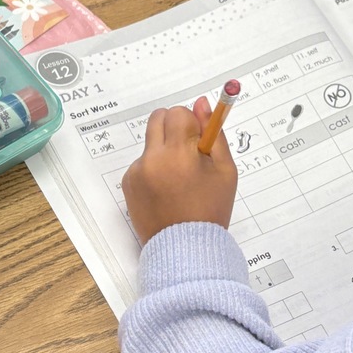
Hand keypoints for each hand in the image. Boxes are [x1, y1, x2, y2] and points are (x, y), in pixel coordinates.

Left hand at [122, 98, 237, 245]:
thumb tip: (202, 104)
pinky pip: (142, 162)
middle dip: (174, 127)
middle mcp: (152, 159)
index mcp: (179, 154)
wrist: (185, 247)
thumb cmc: (211, 208)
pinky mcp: (128, 183)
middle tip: (188, 152)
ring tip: (179, 179)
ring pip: (151, 142)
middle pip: (158, 118)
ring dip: (164, 150)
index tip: (199, 142)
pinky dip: (154, 169)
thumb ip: (214, 133)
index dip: (192, 124)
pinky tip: (166, 190)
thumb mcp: (225, 170)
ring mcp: (137, 171)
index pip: (178, 113)